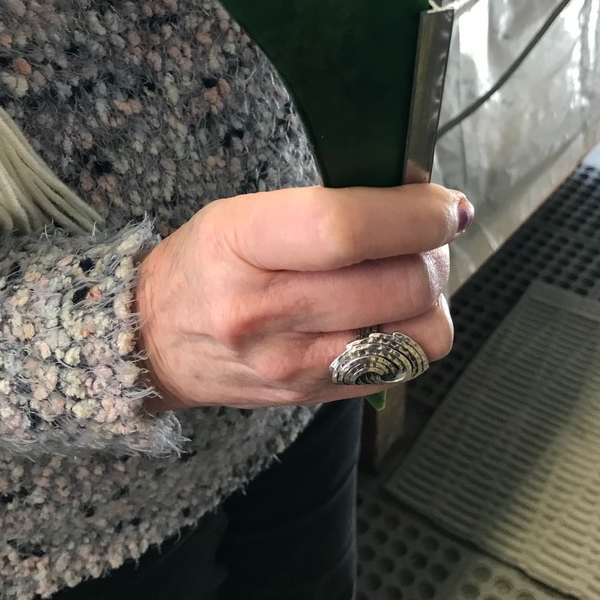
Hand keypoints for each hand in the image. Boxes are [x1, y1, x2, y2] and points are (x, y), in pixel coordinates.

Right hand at [136, 184, 472, 410]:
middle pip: (398, 284)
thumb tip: (417, 204)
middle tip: (424, 238)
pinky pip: (406, 367)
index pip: (345, 229)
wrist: (153, 342)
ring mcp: (294, 365)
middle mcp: (266, 313)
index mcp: (241, 244)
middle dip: (435, 252)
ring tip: (403, 278)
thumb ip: (325, 208)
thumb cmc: (203, 264)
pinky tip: (383, 314)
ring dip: (431, 300)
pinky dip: (411, 333)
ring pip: (420, 335)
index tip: (447, 206)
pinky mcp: (316, 396)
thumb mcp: (240, 213)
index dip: (415, 216)